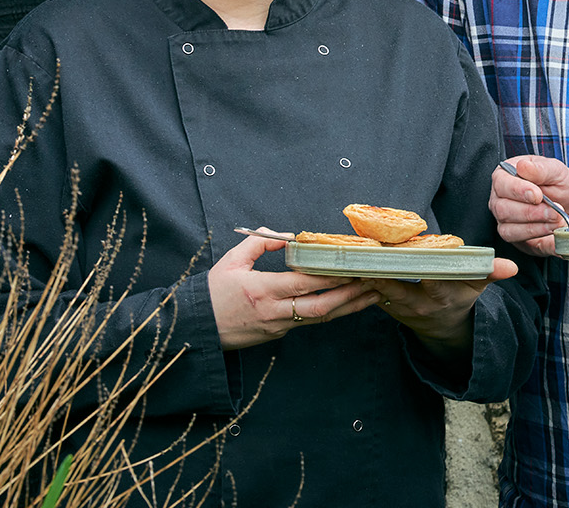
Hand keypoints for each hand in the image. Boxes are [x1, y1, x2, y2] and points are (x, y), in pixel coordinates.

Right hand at [209, 232, 381, 349]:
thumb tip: (287, 234)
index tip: (353, 266)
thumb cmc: (212, 292)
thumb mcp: (232, 261)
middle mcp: (273, 311)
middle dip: (351, 295)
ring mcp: (277, 326)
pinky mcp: (277, 335)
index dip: (333, 276)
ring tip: (373, 295)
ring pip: (319, 318)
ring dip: (348, 307)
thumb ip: (259, 242)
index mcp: (262, 289)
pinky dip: (329, 313)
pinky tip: (346, 303)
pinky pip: (307, 322)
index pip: (305, 283)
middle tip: (374, 282)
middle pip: (320, 306)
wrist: (194, 328)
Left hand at [363, 256, 520, 356]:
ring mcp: (398, 308)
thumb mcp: (477, 286)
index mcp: (441, 294)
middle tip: (365, 248)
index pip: (429, 278)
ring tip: (351, 252)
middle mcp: (417, 304)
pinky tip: (350, 261)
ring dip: (364, 273)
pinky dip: (360, 278)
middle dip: (379, 269)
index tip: (404, 248)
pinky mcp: (384, 307)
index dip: (416, 264)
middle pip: (394, 285)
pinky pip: (369, 292)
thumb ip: (491, 272)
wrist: (443, 327)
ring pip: (377, 289)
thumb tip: (513, 268)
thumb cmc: (461, 296)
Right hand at [490, 154, 568, 257]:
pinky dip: (540, 240)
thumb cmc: (557, 184)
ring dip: (536, 227)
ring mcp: (504, 221)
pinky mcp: (515, 239)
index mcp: (505, 176)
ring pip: (508, 229)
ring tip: (557, 221)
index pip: (501, 184)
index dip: (518, 190)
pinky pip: (522, 244)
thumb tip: (523, 166)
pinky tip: (556, 235)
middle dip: (531, 213)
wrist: (568, 206)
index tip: (538, 195)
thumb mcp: (557, 171)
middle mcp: (499, 200)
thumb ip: (541, 169)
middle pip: (503, 209)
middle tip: (555, 212)